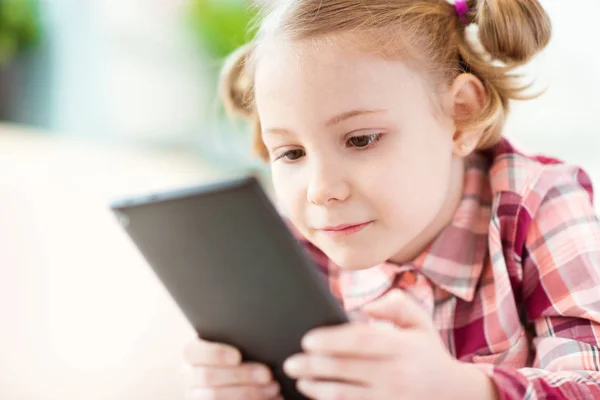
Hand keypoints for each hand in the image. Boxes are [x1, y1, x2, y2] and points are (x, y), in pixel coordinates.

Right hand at [183, 337, 281, 398]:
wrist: (251, 384)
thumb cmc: (247, 355)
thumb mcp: (240, 344)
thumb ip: (239, 339)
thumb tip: (249, 335)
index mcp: (194, 353)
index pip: (193, 351)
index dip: (214, 354)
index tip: (237, 356)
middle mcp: (190, 375)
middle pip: (207, 376)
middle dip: (241, 375)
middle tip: (267, 374)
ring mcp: (196, 395)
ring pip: (213, 396)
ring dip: (247, 392)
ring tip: (273, 388)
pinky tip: (270, 398)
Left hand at [283, 290, 497, 399]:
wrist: (455, 394)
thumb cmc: (428, 353)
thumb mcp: (420, 323)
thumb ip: (395, 305)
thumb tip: (367, 307)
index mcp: (401, 347)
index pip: (361, 341)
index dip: (331, 340)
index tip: (307, 340)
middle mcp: (395, 374)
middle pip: (346, 369)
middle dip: (313, 366)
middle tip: (290, 363)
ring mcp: (391, 399)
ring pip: (345, 395)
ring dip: (317, 388)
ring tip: (300, 381)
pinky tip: (318, 397)